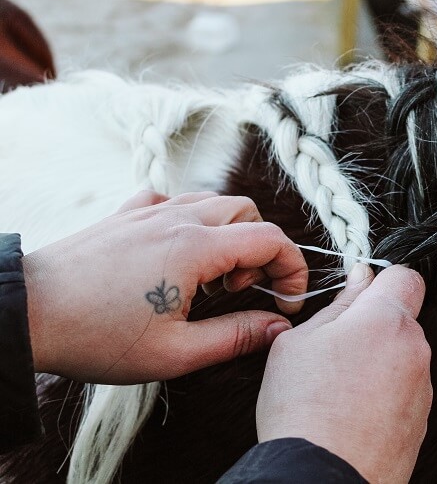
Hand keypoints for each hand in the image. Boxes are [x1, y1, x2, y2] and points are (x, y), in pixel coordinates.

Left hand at [22, 190, 307, 383]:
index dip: (292, 269)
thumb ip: (236, 337)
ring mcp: (149, 211)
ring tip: (211, 277)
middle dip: (261, 249)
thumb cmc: (97, 336)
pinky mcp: (126, 214)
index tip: (287, 302)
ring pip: (213, 202)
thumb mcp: (175, 353)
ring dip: (229, 234)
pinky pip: (173, 200)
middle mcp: (178, 218)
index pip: (271, 240)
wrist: (27, 313)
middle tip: (242, 290)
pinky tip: (177, 251)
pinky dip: (191, 220)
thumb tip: (278, 327)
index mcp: (196, 248)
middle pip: (247, 212)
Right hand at [256, 264, 430, 482]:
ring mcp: (421, 388)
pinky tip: (351, 411)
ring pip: (400, 357)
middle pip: (401, 320)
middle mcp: (414, 350)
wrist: (322, 477)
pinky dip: (382, 395)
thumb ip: (338, 304)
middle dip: (372, 326)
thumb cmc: (304, 410)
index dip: (381, 280)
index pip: (406, 276)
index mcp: (386, 321)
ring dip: (377, 363)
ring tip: (337, 388)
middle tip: (333, 349)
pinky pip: (402, 391)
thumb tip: (359, 281)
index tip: (359, 293)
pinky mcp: (421, 421)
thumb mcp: (299, 342)